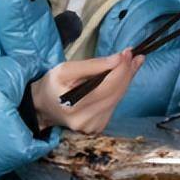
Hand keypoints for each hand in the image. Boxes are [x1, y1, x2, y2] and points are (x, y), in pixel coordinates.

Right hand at [30, 48, 144, 134]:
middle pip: (115, 94)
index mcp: (74, 106)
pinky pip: (114, 105)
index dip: (120, 69)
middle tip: (135, 55)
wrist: (44, 106)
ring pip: (117, 99)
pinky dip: (119, 90)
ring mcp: (92, 126)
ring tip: (133, 63)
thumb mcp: (66, 69)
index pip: (107, 86)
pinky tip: (122, 77)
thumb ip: (92, 65)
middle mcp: (85, 121)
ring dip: (126, 80)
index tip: (127, 53)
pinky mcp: (97, 127)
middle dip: (127, 72)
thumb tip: (118, 59)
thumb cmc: (53, 85)